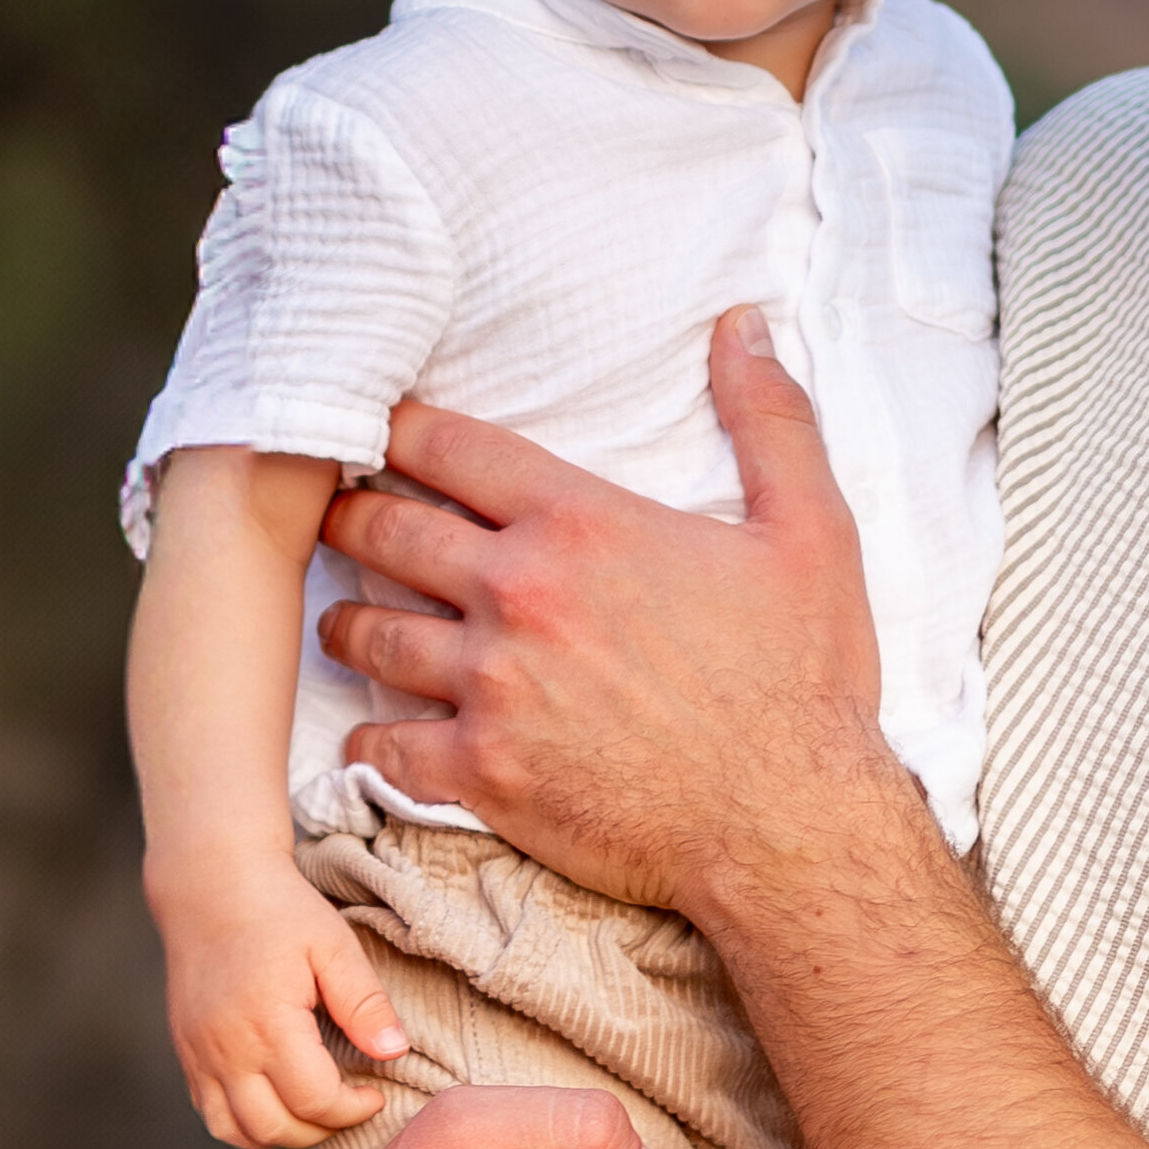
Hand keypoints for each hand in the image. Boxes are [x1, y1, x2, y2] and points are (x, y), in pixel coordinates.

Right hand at [153, 857, 409, 1148]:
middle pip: (276, 1127)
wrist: (210, 888)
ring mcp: (200, 1057)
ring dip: (284, 1134)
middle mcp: (226, 1050)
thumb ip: (364, 1002)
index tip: (375, 1093)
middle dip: (323, 1129)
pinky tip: (279, 1102)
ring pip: (239, 1132)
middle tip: (352, 1104)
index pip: (314, 1100)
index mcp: (267, 1023)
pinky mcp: (187, 1056)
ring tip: (318, 1109)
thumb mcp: (333, 946)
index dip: (352, 1109)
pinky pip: (213, 1115)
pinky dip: (247, 1125)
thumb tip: (394, 1051)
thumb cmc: (279, 911)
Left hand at [314, 308, 887, 918]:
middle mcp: (518, 594)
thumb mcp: (812, 532)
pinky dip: (368, 740)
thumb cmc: (803, 680)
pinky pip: (382, 748)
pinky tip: (372, 735)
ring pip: (368, 635)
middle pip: (384, 531)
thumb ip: (769, 419)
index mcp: (582, 524)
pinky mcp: (481, 774)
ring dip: (347, 622)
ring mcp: (491, 686)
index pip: (449, 449)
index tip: (378, 432)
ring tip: (343, 620)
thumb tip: (742, 324)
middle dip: (350, 517)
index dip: (400, 431)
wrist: (790, 824)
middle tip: (337, 518)